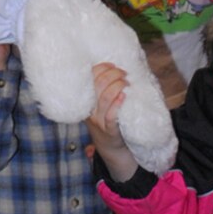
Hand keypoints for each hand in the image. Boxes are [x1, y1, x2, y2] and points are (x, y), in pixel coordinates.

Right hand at [86, 62, 140, 179]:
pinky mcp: (109, 130)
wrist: (112, 149)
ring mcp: (99, 121)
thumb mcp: (100, 106)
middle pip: (98, 84)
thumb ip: (103, 91)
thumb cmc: (109, 122)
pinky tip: (123, 96)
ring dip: (117, 85)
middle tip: (123, 73)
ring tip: (126, 82)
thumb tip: (117, 69)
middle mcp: (90, 110)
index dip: (102, 68)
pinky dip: (117, 103)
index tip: (112, 65)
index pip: (89, 78)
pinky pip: (111, 115)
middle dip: (113, 74)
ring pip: (104, 98)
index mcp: (86, 101)